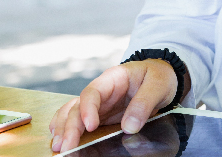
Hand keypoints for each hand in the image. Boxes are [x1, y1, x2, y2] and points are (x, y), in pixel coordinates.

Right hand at [49, 60, 182, 152]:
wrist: (162, 75)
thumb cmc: (159, 76)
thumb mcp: (158, 85)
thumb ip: (144, 102)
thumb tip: (129, 126)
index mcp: (113, 78)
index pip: (92, 92)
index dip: (88, 109)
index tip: (90, 126)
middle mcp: (101, 90)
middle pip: (78, 106)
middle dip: (70, 126)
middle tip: (67, 145)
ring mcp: (100, 104)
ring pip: (73, 112)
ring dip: (63, 128)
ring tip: (59, 145)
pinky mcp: (101, 115)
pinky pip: (79, 119)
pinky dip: (66, 127)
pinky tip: (60, 138)